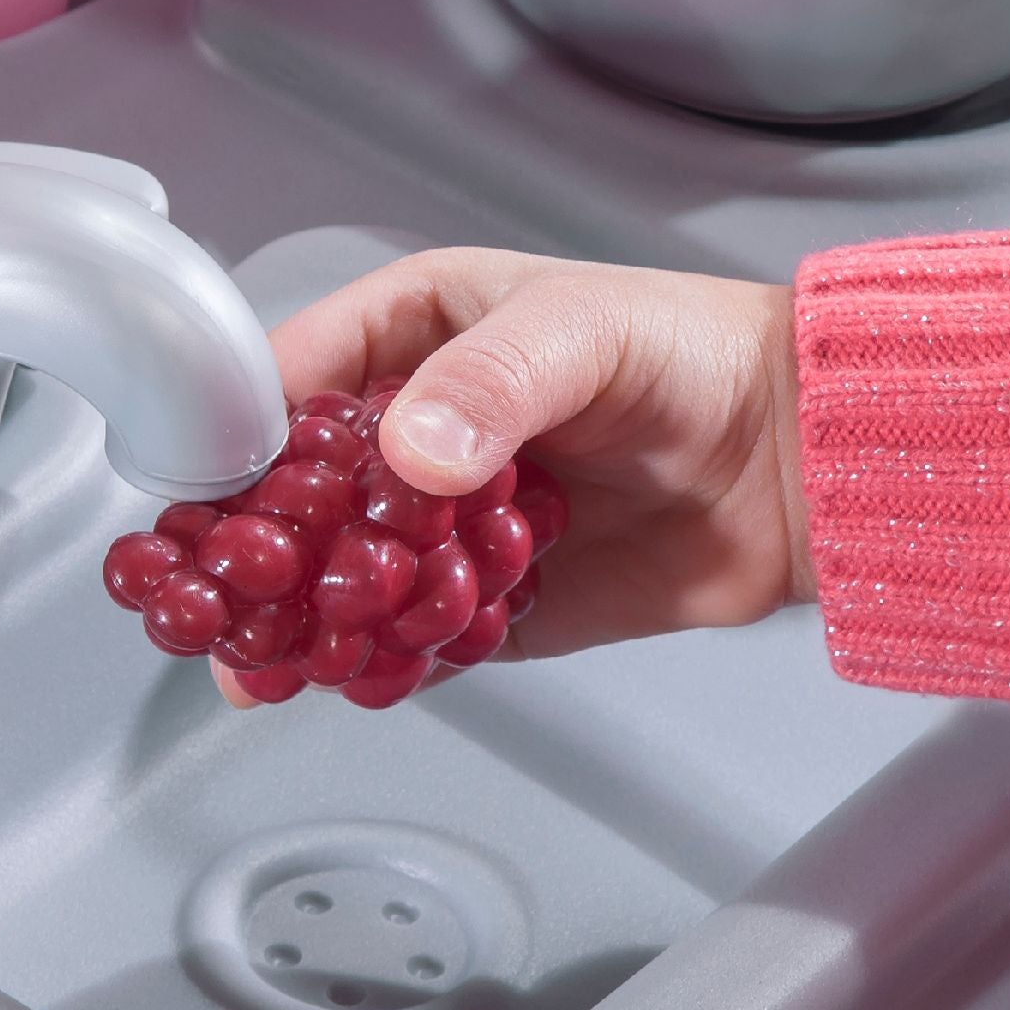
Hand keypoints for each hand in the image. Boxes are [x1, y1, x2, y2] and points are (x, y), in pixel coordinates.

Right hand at [240, 248, 811, 682]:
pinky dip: (389, 662)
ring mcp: (453, 524)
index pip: (294, 384)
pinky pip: (421, 639)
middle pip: (302, 500)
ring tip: (271, 659)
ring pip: (349, 578)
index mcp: (418, 334)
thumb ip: (493, 383)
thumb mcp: (582, 332)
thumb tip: (415, 451)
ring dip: (311, 621)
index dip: (241, 440)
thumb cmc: (699, 354)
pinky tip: (355, 677)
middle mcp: (422, 430)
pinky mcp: (497, 601)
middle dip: (259, 554)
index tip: (210, 498)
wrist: (800, 458)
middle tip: (221, 602)